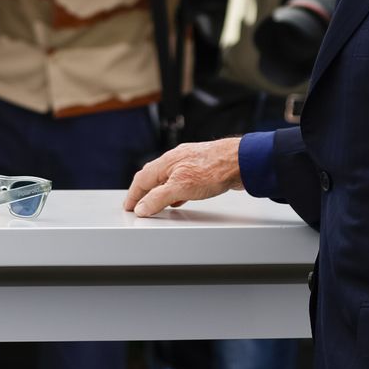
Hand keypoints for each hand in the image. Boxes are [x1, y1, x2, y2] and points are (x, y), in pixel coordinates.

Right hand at [124, 138, 243, 217]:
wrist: (240, 162)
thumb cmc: (212, 169)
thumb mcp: (180, 187)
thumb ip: (158, 198)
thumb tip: (141, 207)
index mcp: (165, 163)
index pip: (142, 179)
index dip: (133, 195)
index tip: (128, 206)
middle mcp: (175, 160)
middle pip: (152, 176)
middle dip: (143, 191)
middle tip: (137, 204)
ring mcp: (188, 163)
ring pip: (167, 178)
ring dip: (158, 191)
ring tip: (155, 203)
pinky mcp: (201, 169)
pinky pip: (180, 180)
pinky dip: (174, 191)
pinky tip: (179, 198)